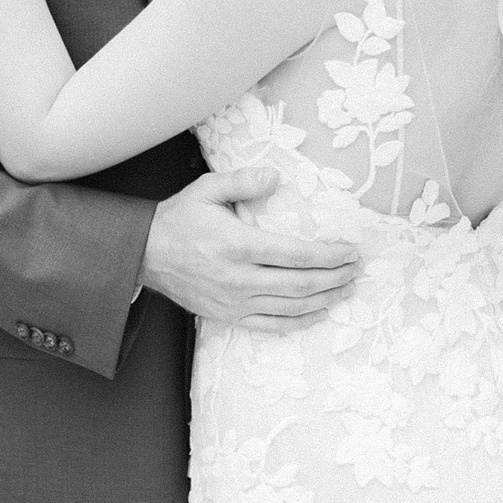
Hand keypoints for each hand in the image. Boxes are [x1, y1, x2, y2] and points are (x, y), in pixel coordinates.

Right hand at [141, 167, 359, 332]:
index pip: (296, 255)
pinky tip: (319, 312)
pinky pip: (272, 325)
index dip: (328, 255)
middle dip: (335, 277)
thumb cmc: (180, 218)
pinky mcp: (229, 316)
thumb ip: (242, 180)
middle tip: (356, 269)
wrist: (146, 254)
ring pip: (291, 307)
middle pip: (300, 284)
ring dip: (325, 299)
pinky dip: (300, 321)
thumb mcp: (207, 188)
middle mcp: (239, 278)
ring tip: (346, 288)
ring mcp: (235, 302)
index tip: (350, 250)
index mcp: (238, 245)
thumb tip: (275, 177)